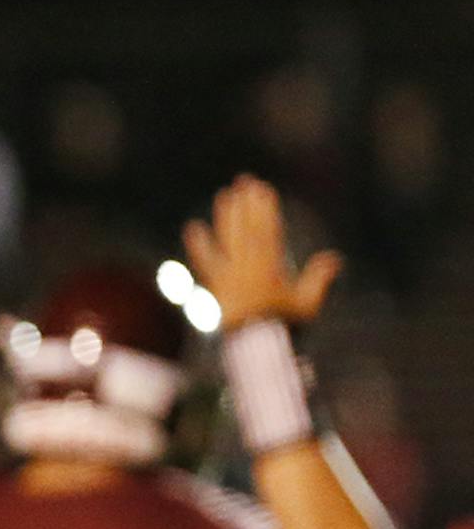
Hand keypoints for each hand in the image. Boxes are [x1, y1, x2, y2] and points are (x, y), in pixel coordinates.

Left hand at [183, 175, 342, 328]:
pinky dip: (199, 245)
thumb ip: (319, 279)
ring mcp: (228, 275)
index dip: (265, 208)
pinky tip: (193, 227)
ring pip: (226, 240)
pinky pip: (205, 262)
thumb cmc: (282, 326)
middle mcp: (246, 267)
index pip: (267, 231)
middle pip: (245, 229)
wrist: (251, 347)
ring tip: (225, 195)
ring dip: (226, 216)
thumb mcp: (306, 305)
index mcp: (268, 269)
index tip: (263, 189)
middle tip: (244, 181)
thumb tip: (335, 258)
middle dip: (245, 204)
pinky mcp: (215, 285)